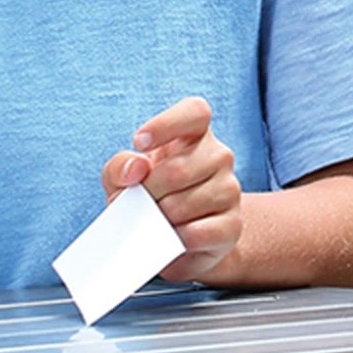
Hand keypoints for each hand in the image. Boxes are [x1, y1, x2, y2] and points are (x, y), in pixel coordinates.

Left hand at [101, 95, 241, 283]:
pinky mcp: (232, 225)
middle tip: (136, 205)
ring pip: (185, 203)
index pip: (195, 112)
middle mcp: (219, 156)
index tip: (138, 142)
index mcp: (194, 134)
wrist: (176, 241)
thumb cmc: (149, 198)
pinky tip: (170, 237)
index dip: (166, 124)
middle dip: (148, 192)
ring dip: (158, 218)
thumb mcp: (123, 178)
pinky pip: (196, 233)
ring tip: (153, 222)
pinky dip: (173, 239)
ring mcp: (230, 189)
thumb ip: (120, 166)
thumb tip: (136, 169)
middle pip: (178, 169)